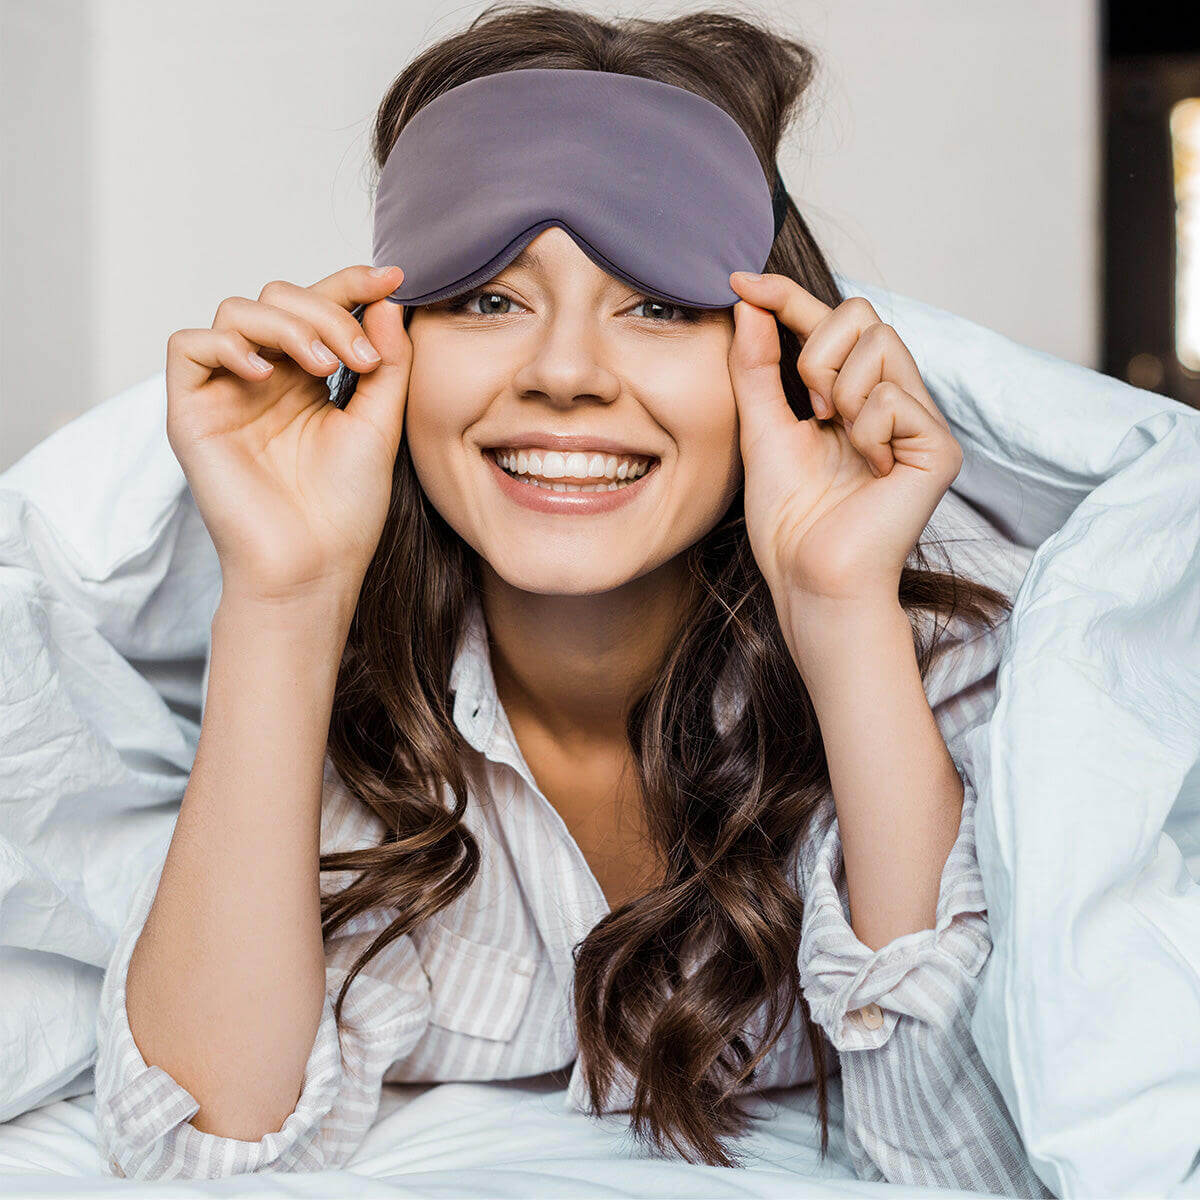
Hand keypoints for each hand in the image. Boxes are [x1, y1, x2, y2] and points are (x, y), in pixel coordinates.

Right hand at [165, 264, 410, 606]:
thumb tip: (388, 301)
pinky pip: (188, 346)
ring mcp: (227, 393)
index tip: (394, 278)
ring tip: (322, 367)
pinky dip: (225, 343)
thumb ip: (387, 363)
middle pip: (278, 298)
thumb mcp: (379, 424)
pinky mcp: (192, 413)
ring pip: (237, 311)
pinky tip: (263, 371)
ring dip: (286, 325)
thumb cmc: (345, 510)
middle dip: (325, 311)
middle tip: (359, 356)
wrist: (313, 566)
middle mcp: (266, 379)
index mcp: (308, 381)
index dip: (352, 284)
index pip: (322, 309)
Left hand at [725, 272, 961, 612]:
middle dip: (815, 351)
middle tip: (808, 408)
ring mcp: (920, 421)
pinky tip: (867, 469)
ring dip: (838, 388)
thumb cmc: (788, 519)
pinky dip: (865, 429)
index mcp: (850, 395)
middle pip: (861, 313)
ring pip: (880, 342)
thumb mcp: (759, 428)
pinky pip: (895, 396)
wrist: (810, 578)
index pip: (827, 322)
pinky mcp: (939, 448)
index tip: (738, 280)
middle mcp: (891, 398)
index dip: (785, 295)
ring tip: (836, 436)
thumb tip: (749, 302)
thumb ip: (756, 366)